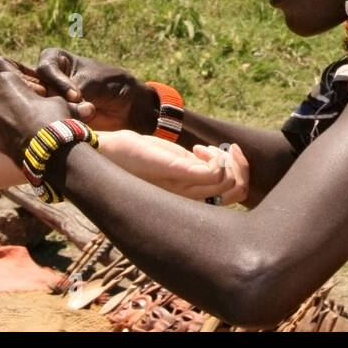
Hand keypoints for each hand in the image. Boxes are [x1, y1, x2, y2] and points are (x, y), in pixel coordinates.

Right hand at [0, 48, 157, 132]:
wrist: (127, 106)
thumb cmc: (111, 84)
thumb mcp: (90, 82)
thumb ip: (68, 89)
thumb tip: (47, 103)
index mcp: (55, 58)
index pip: (45, 68)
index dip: (58, 83)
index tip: (77, 95)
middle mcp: (48, 77)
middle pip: (36, 88)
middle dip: (51, 101)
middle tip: (71, 111)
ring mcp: (49, 96)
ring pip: (40, 107)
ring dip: (56, 115)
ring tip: (74, 120)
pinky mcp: (55, 114)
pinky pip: (48, 121)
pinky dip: (59, 125)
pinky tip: (70, 129)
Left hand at [0, 67, 72, 161]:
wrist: (47, 153)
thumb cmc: (53, 120)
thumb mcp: (60, 103)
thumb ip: (63, 100)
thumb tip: (90, 109)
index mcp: (4, 81)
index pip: (2, 63)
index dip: (17, 71)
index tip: (33, 85)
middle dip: (11, 90)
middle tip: (31, 100)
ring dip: (9, 108)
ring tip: (30, 117)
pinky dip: (8, 125)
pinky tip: (27, 131)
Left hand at [98, 131, 249, 203]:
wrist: (106, 153)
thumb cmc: (135, 156)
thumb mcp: (170, 160)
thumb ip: (192, 166)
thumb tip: (216, 164)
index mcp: (188, 197)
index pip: (235, 194)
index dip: (241, 172)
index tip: (226, 153)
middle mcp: (189, 199)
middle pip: (237, 189)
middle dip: (239, 165)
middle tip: (222, 151)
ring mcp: (184, 190)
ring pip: (228, 182)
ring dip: (225, 159)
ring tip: (204, 150)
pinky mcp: (176, 175)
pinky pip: (212, 174)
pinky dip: (215, 157)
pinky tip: (199, 149)